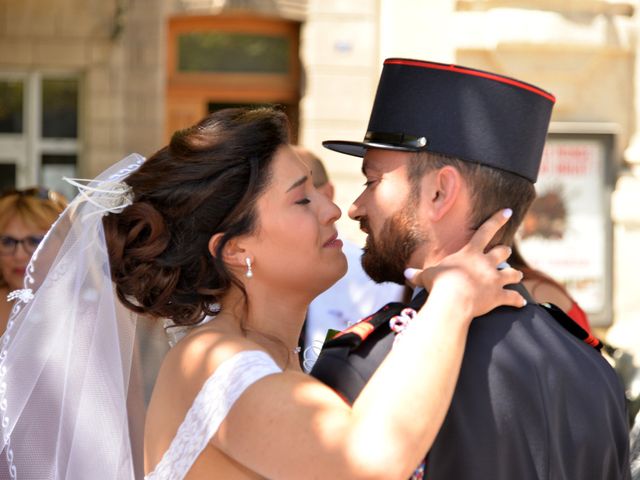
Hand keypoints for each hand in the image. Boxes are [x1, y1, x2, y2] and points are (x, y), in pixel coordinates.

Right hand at [405, 209, 525, 319]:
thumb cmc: (439, 284)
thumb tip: (406, 273)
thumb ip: (419, 274)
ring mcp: (495, 279)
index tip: (508, 211)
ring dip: (515, 274)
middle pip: (502, 251)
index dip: (497, 219)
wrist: (453, 300)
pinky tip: (521, 303)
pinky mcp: (499, 296)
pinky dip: (517, 300)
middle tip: (506, 251)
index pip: (486, 230)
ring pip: (512, 273)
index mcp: (470, 253)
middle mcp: (486, 263)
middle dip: (504, 251)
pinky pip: (513, 297)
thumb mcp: (427, 276)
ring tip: (517, 275)